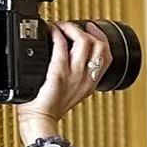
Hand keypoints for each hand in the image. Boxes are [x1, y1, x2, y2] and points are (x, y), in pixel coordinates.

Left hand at [23, 19, 109, 134]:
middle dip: (86, 30)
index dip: (101, 37)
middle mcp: (86, 79)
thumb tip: (64, 55)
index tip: (91, 28)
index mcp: (91, 83)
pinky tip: (49, 31)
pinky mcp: (58, 73)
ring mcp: (74, 76)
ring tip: (60, 27)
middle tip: (71, 26)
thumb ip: (73, 76)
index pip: (106, 56)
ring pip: (84, 41)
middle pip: (99, 45)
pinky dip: (55, 33)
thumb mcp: (69, 92)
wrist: (40, 121)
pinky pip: (60, 45)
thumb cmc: (47, 108)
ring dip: (71, 28)